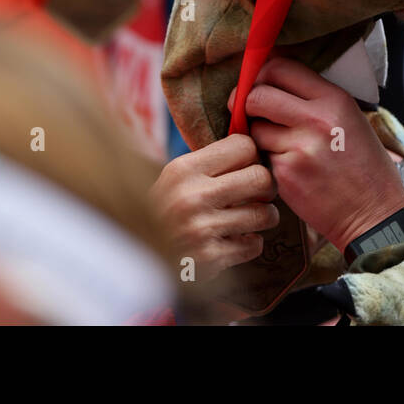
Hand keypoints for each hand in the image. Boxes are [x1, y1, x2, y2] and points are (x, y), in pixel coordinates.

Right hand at [148, 134, 278, 280]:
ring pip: (265, 214)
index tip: (248, 166)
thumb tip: (255, 145)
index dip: (252, 155)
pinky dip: (250, 243)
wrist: (137, 257)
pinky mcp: (210, 258)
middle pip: (262, 178)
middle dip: (266, 187)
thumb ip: (211, 162)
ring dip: (263, 216)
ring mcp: (202, 229)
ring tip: (252, 217)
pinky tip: (236, 239)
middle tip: (260, 193)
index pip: (244, 146)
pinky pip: (254, 244)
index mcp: (184, 169)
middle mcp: (193, 197)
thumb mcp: (177, 177)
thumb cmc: (165, 210)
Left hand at [241, 58, 403, 251]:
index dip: (262, 74)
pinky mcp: (285, 174)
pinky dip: (267, 161)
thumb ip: (316, 100)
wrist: (374, 214)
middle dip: (247, 102)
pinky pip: (261, 157)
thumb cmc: (364, 167)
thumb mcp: (351, 120)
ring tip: (279, 146)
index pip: (281, 68)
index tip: (258, 85)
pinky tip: (288, 169)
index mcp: (334, 99)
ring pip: (254, 128)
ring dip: (258, 135)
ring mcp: (298, 147)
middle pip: (257, 94)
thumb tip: (274, 83)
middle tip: (250, 112)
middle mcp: (315, 118)